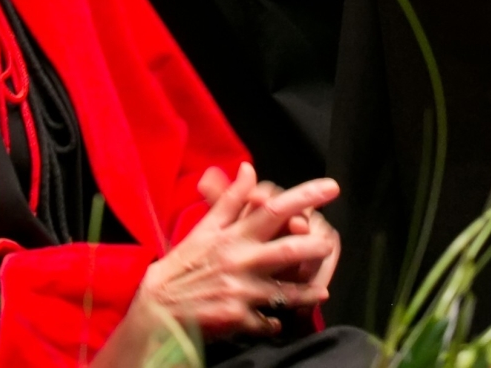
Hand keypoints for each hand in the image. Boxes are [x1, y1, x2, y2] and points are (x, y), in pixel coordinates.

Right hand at [134, 161, 338, 338]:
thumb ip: (232, 199)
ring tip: (322, 289)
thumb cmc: (184, 264)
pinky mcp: (238, 319)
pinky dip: (276, 321)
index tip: (331, 188)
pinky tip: (280, 320)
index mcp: (235, 235)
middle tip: (330, 243)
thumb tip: (249, 169)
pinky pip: (267, 322)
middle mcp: (241, 260)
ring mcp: (241, 291)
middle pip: (288, 250)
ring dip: (307, 292)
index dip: (305, 196)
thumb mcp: (205, 227)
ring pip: (285, 291)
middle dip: (314, 247)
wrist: (159, 306)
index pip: (274, 208)